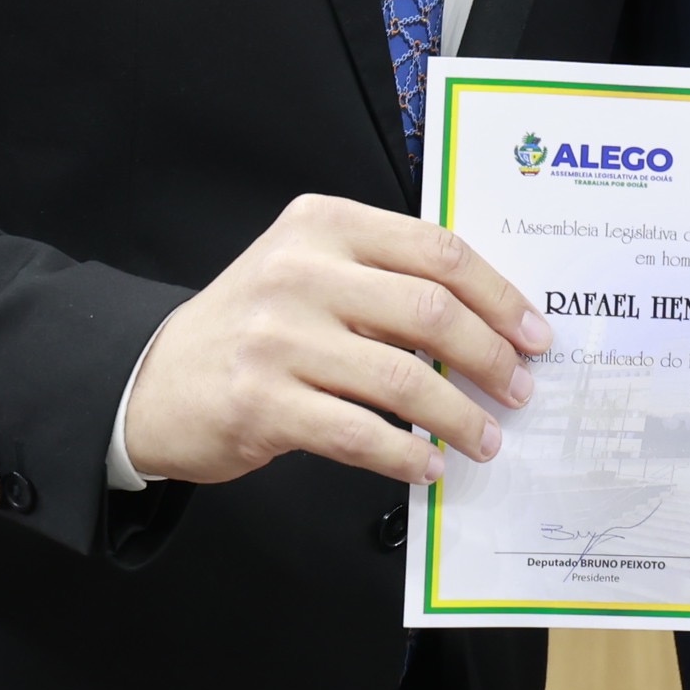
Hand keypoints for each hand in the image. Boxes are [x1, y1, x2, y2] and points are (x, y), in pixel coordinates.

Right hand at [118, 194, 553, 489]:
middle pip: (431, 311)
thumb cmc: (254, 326)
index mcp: (324, 224)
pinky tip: (429, 465)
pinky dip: (407, 455)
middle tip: (518, 390)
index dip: (500, 296)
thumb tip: (491, 323)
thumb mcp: (312, 269)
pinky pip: (358, 434)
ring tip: (485, 439)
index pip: (438, 250)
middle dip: (491, 357)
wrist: (155, 380)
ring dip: (458, 416)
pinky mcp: (260, 403)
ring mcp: (276, 337)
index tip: (534, 334)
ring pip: (402, 379)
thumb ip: (387, 277)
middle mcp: (300, 271)